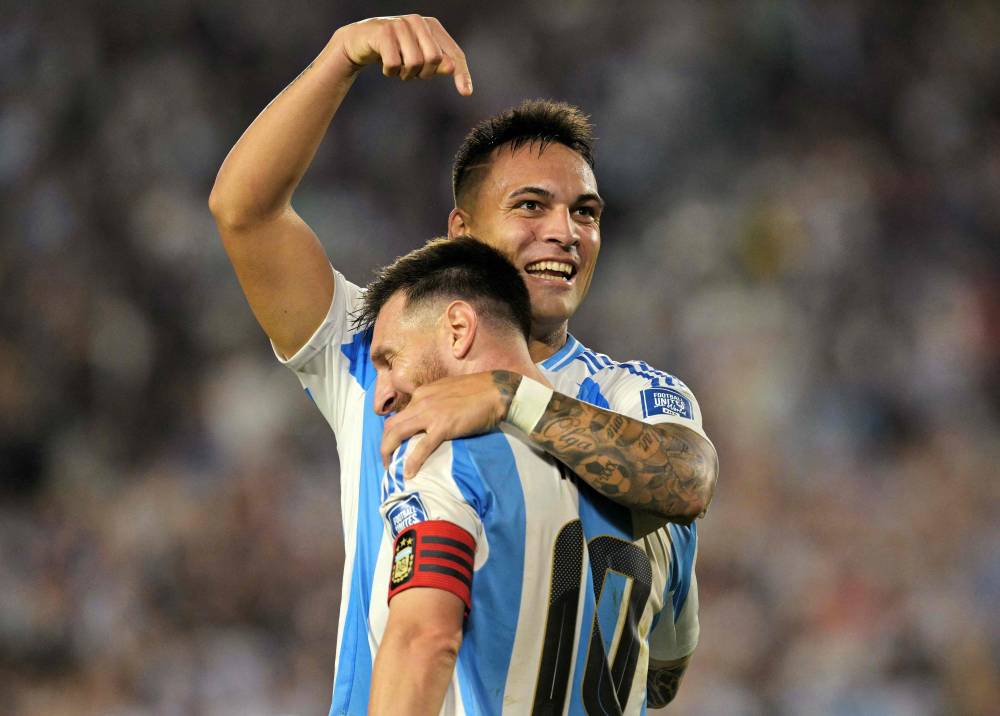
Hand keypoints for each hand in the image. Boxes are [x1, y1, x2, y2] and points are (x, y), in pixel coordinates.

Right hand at [331, 15, 471, 94]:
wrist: (360, 41)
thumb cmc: (394, 51)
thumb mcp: (418, 59)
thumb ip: (437, 65)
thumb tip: (451, 68)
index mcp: (432, 26)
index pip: (454, 53)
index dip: (462, 73)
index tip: (466, 93)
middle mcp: (418, 21)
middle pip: (434, 59)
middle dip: (424, 74)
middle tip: (411, 73)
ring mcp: (400, 24)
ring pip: (414, 63)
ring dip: (405, 74)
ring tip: (397, 68)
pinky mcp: (383, 32)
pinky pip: (394, 64)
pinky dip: (390, 72)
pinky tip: (384, 65)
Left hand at [381, 372, 514, 477]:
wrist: (496, 391)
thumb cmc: (478, 392)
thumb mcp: (448, 391)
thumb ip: (436, 402)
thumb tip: (431, 419)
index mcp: (422, 393)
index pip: (400, 415)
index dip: (393, 432)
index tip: (395, 445)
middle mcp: (421, 401)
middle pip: (391, 425)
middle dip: (385, 444)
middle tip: (388, 460)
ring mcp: (430, 414)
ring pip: (398, 434)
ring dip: (389, 452)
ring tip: (390, 467)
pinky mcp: (443, 426)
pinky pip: (422, 447)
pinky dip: (412, 461)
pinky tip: (409, 474)